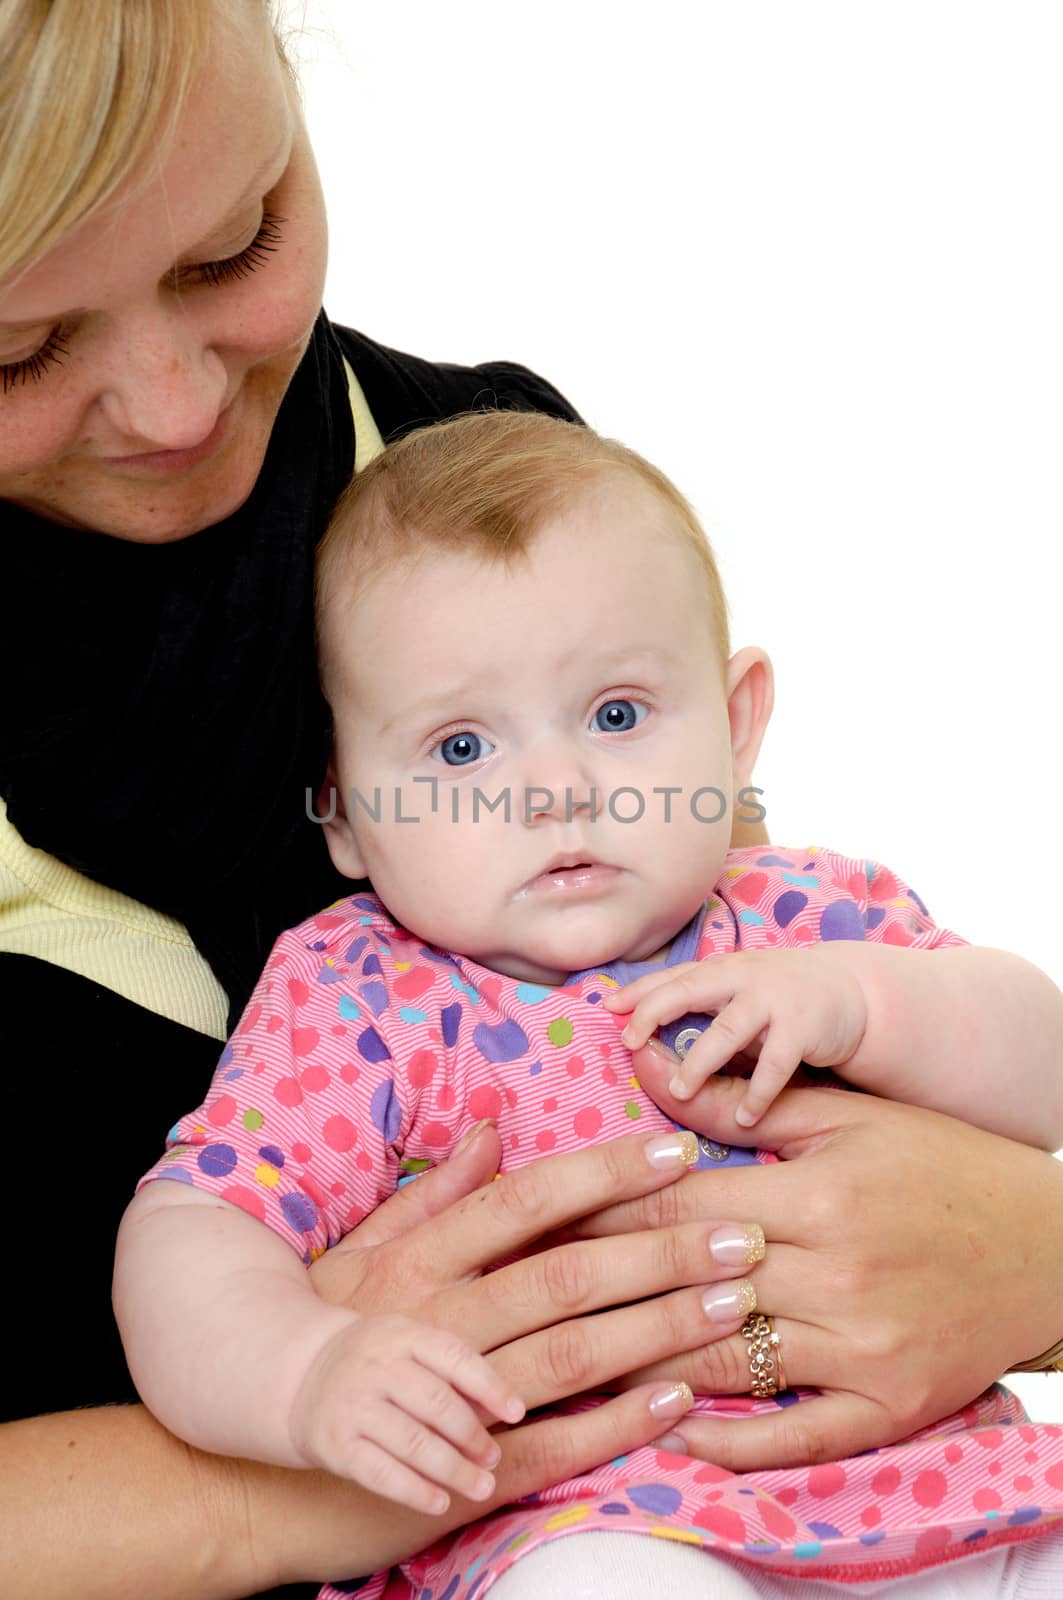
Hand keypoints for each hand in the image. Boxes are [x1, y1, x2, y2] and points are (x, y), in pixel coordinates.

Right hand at [289, 1312, 522, 1513]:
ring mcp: (352, 1404)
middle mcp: (375, 1365)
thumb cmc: (375, 1364)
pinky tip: (441, 1502)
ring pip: (413, 1443)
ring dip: (454, 1469)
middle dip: (472, 1436)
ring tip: (481, 1486)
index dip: (490, 1386)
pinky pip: (382, 1473)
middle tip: (493, 1458)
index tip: (518, 1413)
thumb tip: (506, 1406)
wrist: (300, 1377)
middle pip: (436, 1403)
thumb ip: (450, 1368)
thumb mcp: (406, 1345)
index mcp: (401, 1333)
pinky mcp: (334, 1444)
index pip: (454, 1357)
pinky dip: (416, 1491)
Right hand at [303, 1124, 767, 1536]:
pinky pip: (556, 1443)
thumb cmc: (327, 1336)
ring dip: (660, 1327)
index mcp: (421, 1258)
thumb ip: (435, 1192)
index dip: (605, 1173)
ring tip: (733, 1304)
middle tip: (742, 1235)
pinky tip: (680, 1397)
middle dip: (662, 1251)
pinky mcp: (468, 1471)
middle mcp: (440, 1319)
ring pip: (572, 1353)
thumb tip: (493, 1127)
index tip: (676, 1150)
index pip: (526, 1201)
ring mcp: (454, 1398)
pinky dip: (620, 1421)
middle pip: (566, 1273)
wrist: (267, 1461)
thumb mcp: (366, 1253)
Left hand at [570, 1044, 1062, 1470]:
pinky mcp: (888, 1404)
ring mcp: (862, 1347)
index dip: (597, 1211)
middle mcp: (834, 1272)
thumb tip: (656, 1080)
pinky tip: (677, 1438)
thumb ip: (749, 1108)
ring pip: (725, 1360)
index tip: (536, 1219)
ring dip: (642, 1365)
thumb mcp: (850, 1120)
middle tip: (526, 1297)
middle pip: (685, 1285)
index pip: (676, 1206)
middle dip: (598, 1288)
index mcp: (815, 1193)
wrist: (1048, 1247)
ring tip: (571, 1366)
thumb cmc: (941, 1166)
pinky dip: (732, 1441)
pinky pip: (794, 1432)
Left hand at [604, 947, 867, 1124]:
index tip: (607, 1009)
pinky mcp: (804, 1027)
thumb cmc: (777, 997)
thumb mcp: (736, 993)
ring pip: (728, 1030)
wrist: (848, 991)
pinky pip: (776, 1063)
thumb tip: (641, 1037)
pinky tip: (743, 1119)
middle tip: (630, 1044)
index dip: (638, 991)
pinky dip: (757, 1093)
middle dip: (655, 1013)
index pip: (671, 977)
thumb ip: (698, 1010)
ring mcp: (775, 1000)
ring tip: (679, 1092)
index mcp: (720, 969)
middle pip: (689, 991)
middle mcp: (743, 977)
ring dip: (700, 1062)